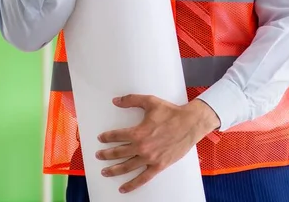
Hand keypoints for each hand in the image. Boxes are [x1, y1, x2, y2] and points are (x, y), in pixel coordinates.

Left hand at [96, 95, 219, 193]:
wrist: (190, 123)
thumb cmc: (171, 112)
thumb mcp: (151, 102)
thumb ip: (132, 100)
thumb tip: (116, 101)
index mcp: (138, 132)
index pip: (117, 136)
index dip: (107, 137)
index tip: (101, 138)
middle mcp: (142, 147)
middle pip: (119, 153)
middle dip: (106, 155)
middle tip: (99, 156)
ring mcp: (150, 159)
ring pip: (127, 167)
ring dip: (114, 170)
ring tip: (105, 172)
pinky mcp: (158, 166)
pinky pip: (143, 178)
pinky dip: (132, 185)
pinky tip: (123, 189)